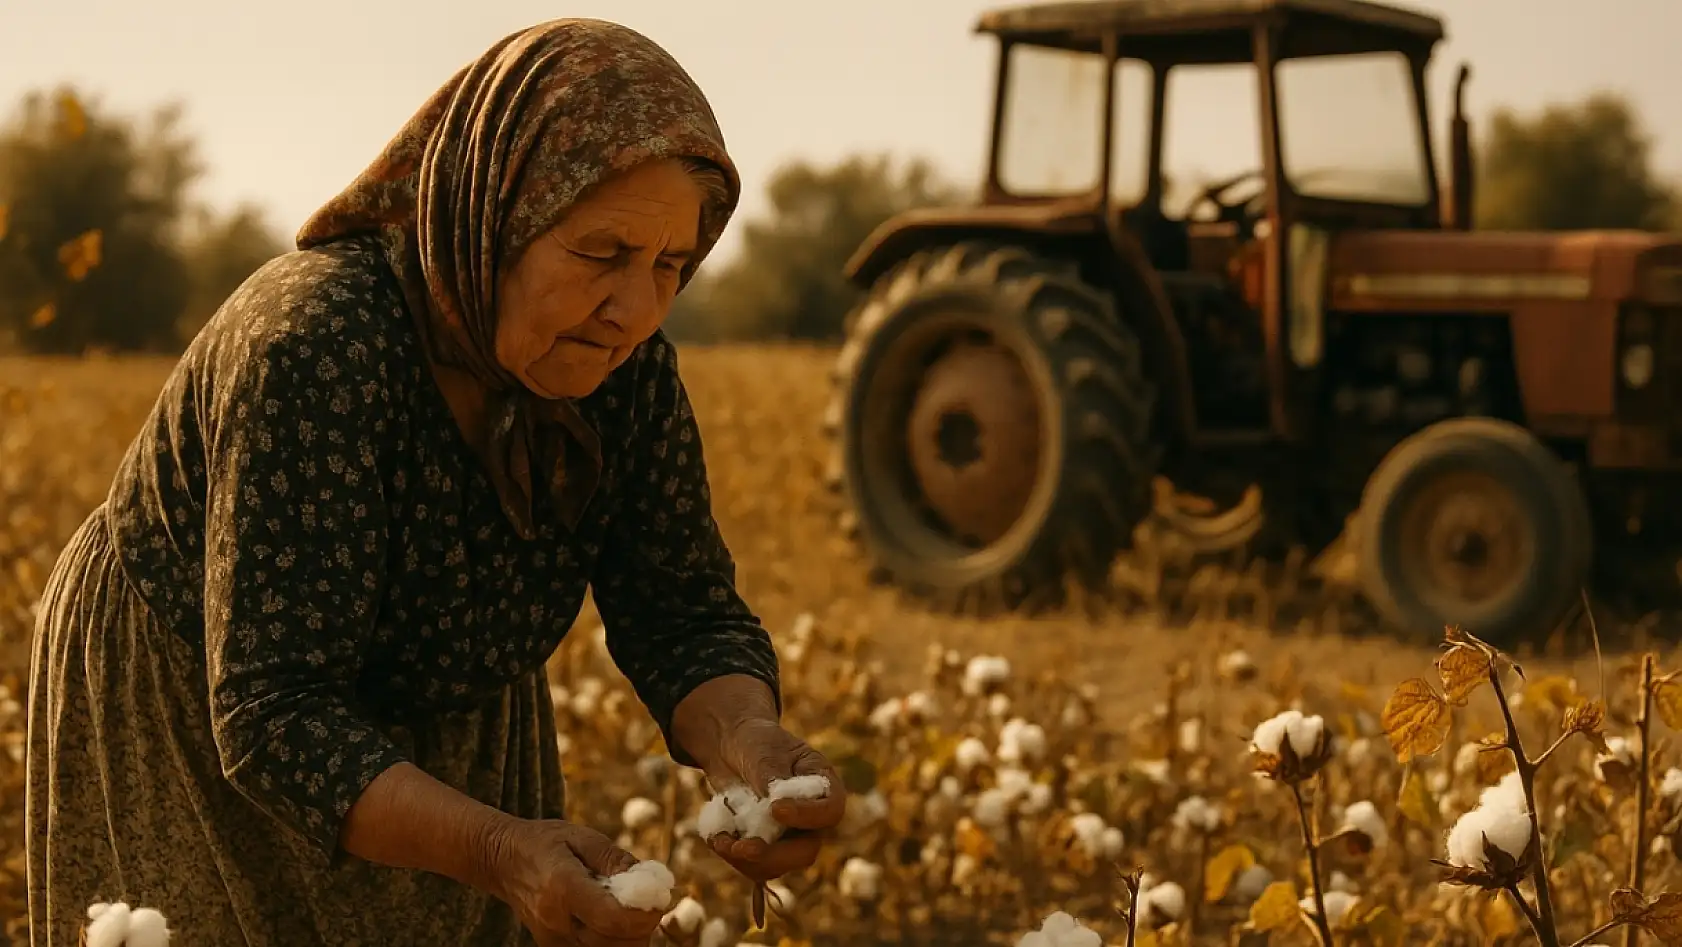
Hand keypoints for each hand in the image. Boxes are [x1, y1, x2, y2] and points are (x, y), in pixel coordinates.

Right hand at [487, 818, 663, 946]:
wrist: (503, 862)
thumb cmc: (545, 843)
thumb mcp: (582, 837)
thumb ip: (616, 859)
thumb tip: (651, 882)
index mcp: (563, 887)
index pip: (612, 918)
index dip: (644, 913)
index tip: (656, 895)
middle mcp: (557, 921)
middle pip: (616, 943)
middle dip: (643, 925)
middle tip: (649, 902)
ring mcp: (554, 941)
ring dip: (632, 936)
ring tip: (632, 910)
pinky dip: (616, 941)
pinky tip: (616, 920)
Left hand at [671, 676, 847, 881]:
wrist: (733, 748)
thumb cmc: (756, 742)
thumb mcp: (764, 750)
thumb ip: (771, 776)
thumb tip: (773, 805)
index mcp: (822, 786)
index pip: (830, 810)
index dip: (807, 816)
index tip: (776, 810)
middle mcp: (810, 817)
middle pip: (806, 850)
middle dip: (772, 854)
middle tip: (742, 848)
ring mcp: (788, 836)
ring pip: (778, 865)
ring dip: (746, 860)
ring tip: (719, 841)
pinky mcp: (765, 847)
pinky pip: (754, 866)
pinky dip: (733, 857)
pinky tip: (716, 839)